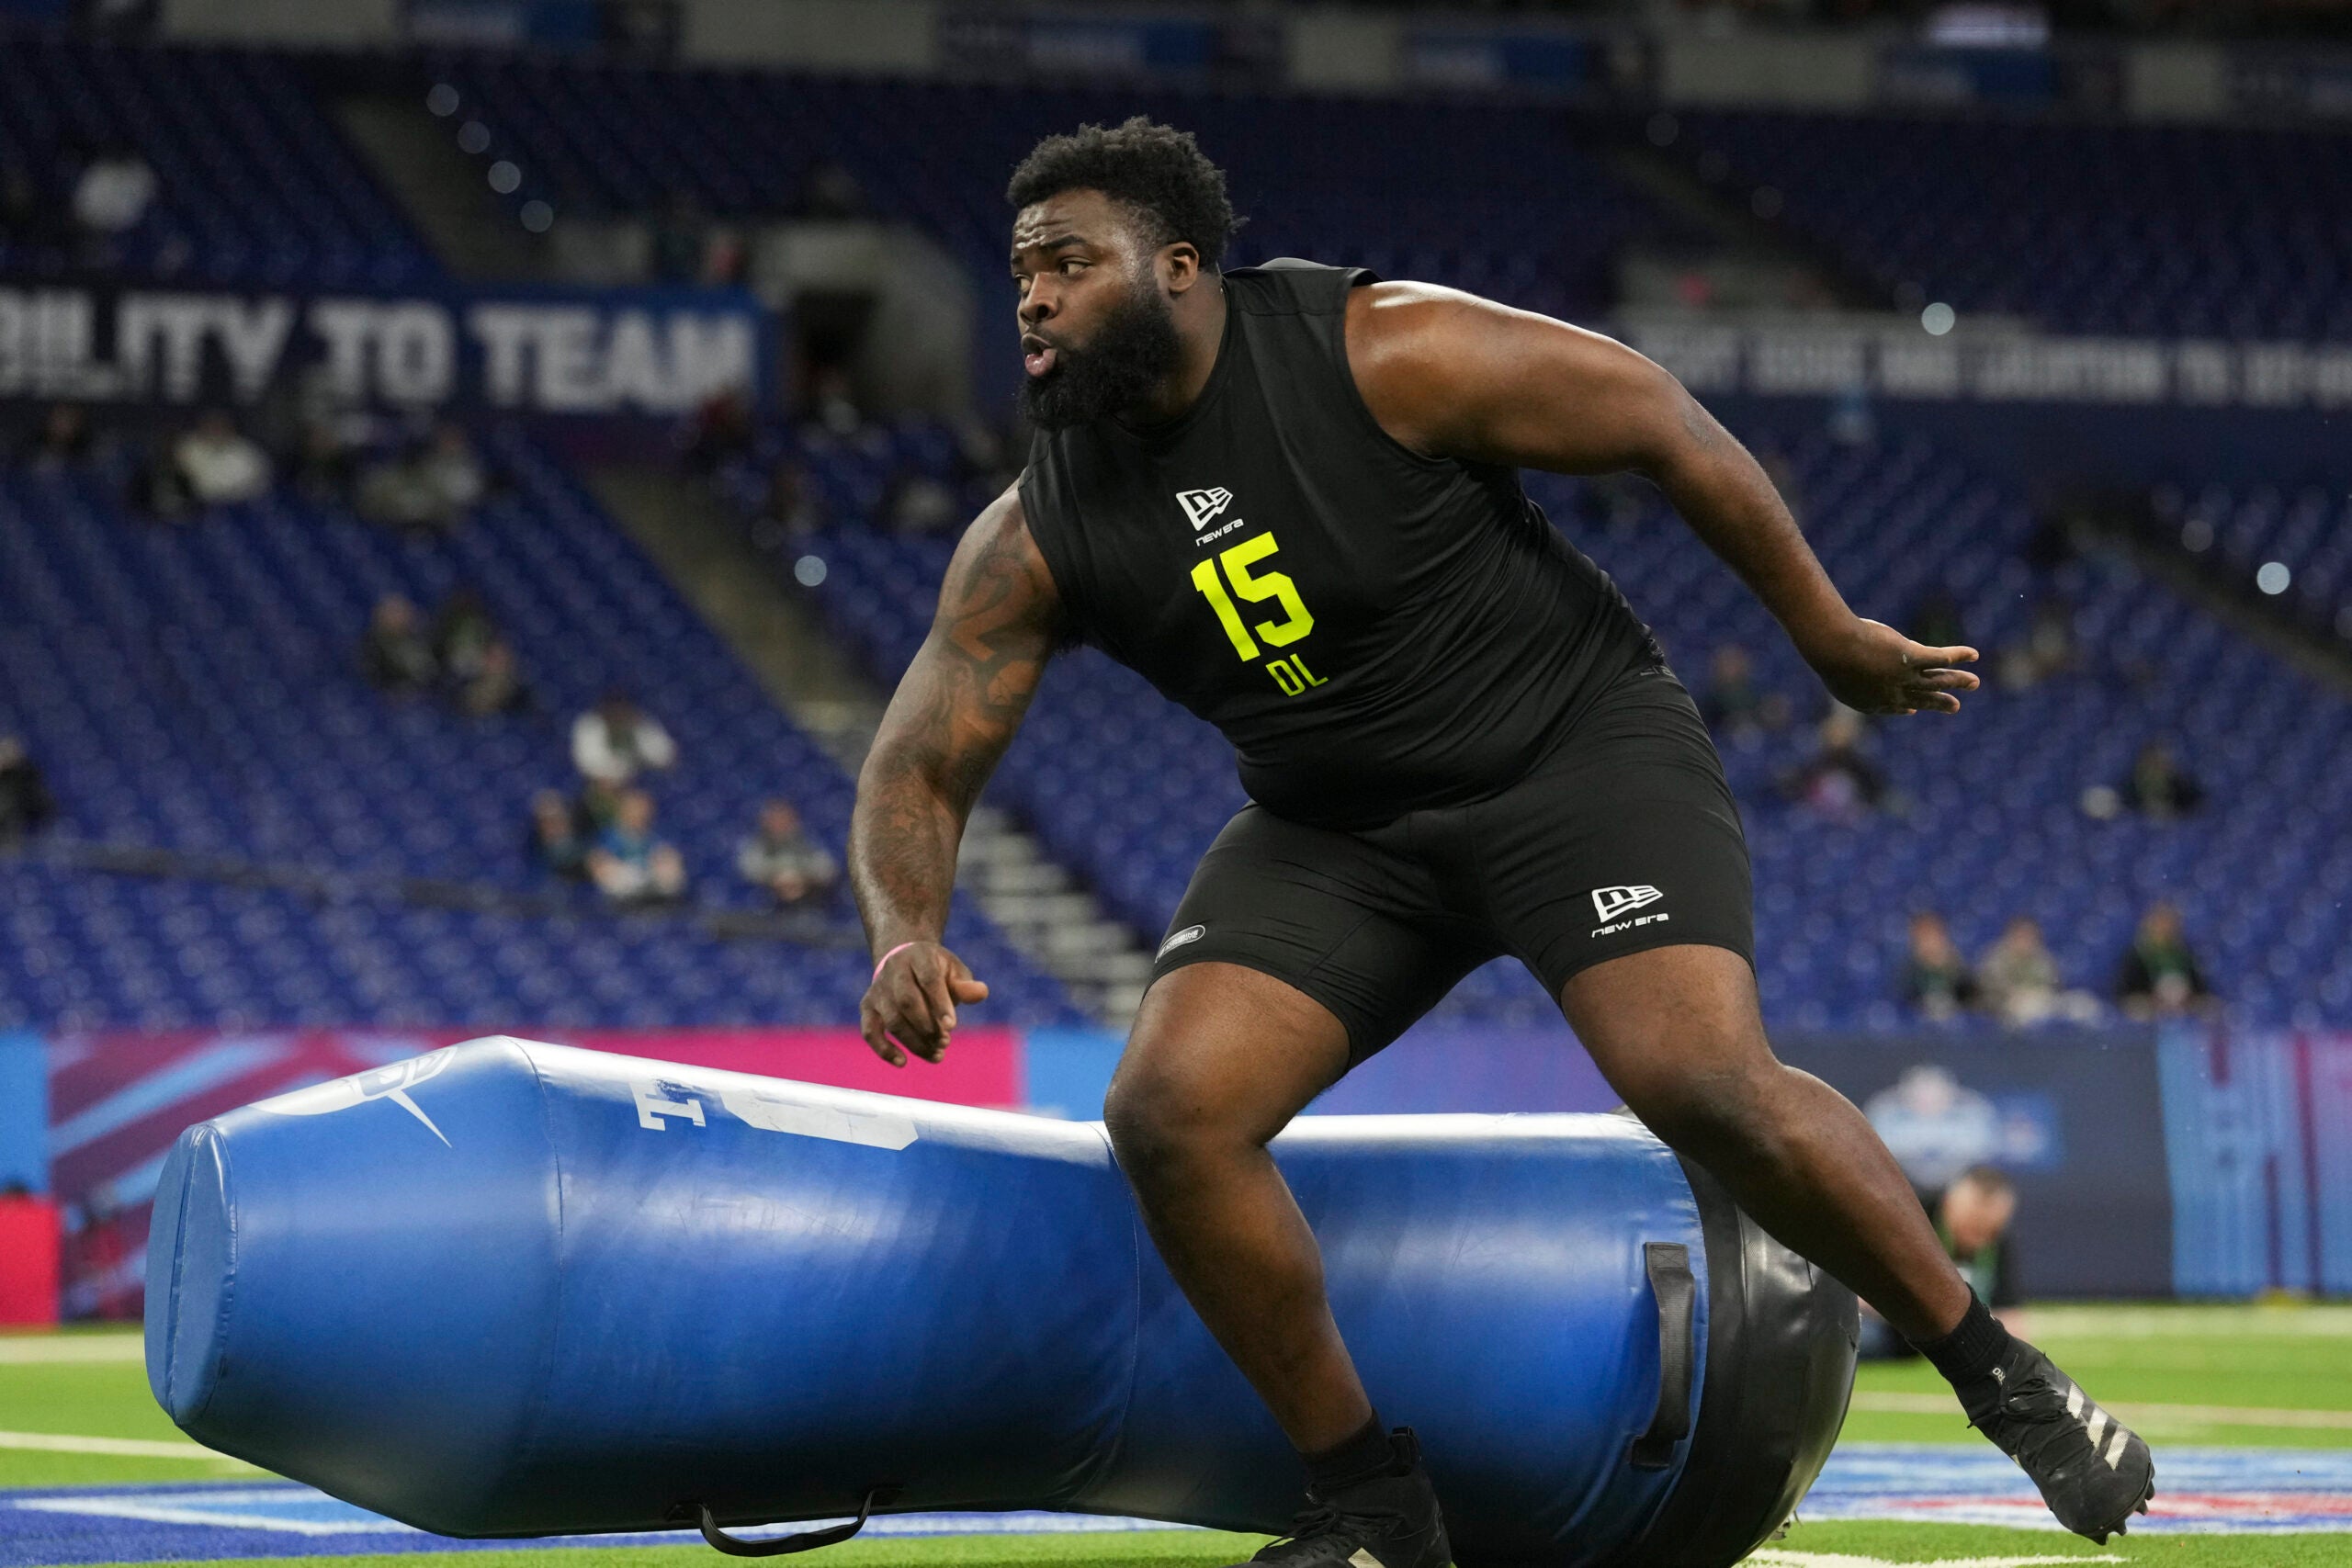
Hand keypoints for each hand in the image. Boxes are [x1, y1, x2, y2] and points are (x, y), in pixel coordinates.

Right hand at [860, 941, 989, 1066]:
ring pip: (892, 1020)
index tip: (952, 1026)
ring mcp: (878, 989)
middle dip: (927, 1026)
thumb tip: (980, 993)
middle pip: (907, 1001)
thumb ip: (966, 985)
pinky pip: (870, 1031)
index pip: (929, 979)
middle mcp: (893, 970)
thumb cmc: (936, 971)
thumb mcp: (954, 971)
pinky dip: (883, 1049)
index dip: (940, 1003)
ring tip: (937, 1054)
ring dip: (914, 1042)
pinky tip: (903, 1062)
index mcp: (919, 956)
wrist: (905, 962)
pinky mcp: (867, 1007)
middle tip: (945, 1042)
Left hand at [1806, 617, 1979, 715]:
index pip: (1893, 707)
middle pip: (1921, 698)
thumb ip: (1844, 671)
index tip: (1913, 710)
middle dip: (1939, 703)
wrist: (1833, 647)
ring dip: (1957, 681)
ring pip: (1937, 681)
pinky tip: (1973, 654)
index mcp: (1869, 701)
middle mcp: (1891, 693)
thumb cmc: (1826, 654)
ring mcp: (1903, 676)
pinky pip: (1941, 657)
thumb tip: (1838, 662)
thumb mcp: (1834, 668)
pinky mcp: (1911, 657)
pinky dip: (1958, 656)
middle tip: (1955, 707)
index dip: (1906, 708)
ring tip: (1974, 683)